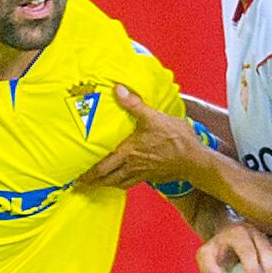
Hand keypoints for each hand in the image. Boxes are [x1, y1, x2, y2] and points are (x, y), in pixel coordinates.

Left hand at [77, 83, 206, 189]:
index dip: (88, 173)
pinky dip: (119, 183)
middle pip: (106, 178)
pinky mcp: (150, 176)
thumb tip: (117, 89)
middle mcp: (132, 165)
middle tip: (80, 182)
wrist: (195, 160)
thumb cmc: (176, 139)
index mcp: (129, 152)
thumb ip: (134, 104)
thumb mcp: (154, 117)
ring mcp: (141, 173)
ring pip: (117, 183)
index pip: (102, 166)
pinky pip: (129, 183)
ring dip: (104, 184)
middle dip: (92, 181)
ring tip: (94, 183)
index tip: (76, 175)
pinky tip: (118, 180)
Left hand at [197, 218, 271, 272]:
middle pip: (266, 247)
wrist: (230, 233)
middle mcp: (254, 228)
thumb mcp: (205, 256)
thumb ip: (208, 268)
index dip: (251, 269)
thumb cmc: (218, 249)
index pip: (246, 250)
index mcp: (236, 233)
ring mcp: (268, 230)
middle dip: (271, 268)